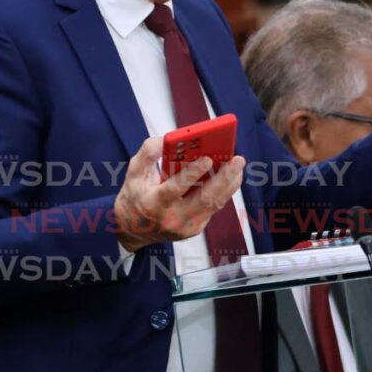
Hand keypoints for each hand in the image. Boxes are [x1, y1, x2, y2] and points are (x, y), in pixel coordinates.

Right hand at [113, 136, 244, 249]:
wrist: (133, 231)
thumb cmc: (134, 198)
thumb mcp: (132, 174)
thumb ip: (147, 154)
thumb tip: (165, 139)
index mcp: (154, 203)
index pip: (176, 189)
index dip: (192, 174)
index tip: (207, 158)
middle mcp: (173, 218)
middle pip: (205, 199)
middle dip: (224, 178)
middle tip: (237, 160)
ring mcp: (187, 226)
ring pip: (215, 204)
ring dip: (230, 184)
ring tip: (238, 165)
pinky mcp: (196, 228)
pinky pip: (213, 208)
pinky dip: (223, 191)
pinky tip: (230, 176)